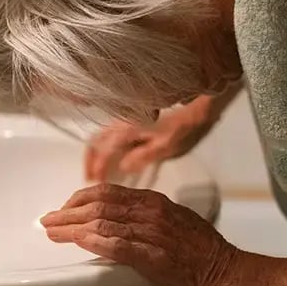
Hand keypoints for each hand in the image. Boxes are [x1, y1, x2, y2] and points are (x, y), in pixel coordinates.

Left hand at [42, 184, 237, 285]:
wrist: (224, 270)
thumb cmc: (202, 249)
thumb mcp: (174, 219)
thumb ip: (147, 214)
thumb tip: (119, 216)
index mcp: (154, 202)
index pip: (108, 192)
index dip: (80, 198)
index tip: (65, 207)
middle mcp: (150, 212)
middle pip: (99, 205)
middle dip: (68, 212)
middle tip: (48, 220)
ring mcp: (151, 233)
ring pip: (102, 222)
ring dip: (72, 227)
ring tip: (53, 233)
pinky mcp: (153, 256)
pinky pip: (117, 244)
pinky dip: (94, 241)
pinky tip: (78, 241)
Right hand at [85, 97, 218, 181]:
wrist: (197, 103)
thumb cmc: (185, 125)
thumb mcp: (166, 146)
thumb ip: (143, 156)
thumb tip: (124, 166)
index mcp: (128, 129)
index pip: (104, 151)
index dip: (98, 168)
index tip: (96, 182)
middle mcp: (123, 121)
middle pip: (96, 140)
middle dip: (90, 159)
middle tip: (90, 176)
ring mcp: (127, 117)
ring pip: (102, 134)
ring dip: (96, 151)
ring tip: (97, 167)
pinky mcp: (134, 116)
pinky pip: (111, 130)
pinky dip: (106, 143)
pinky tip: (114, 153)